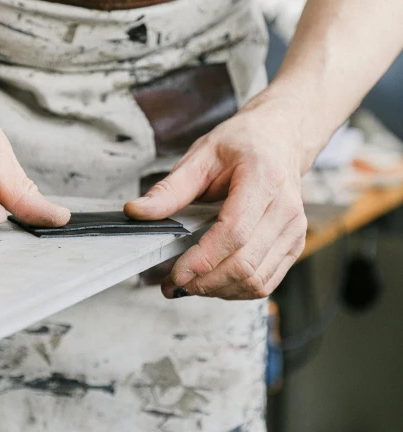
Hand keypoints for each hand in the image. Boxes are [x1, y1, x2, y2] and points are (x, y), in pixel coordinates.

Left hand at [125, 98, 307, 299]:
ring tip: (190, 284)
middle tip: (173, 283)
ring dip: (218, 290)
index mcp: (263, 180)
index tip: (176, 273)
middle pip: (245, 263)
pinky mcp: (294, 246)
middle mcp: (285, 209)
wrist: (279, 141)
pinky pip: (265, 282)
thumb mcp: (200, 157)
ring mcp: (295, 230)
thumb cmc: (242, 146)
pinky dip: (236, 290)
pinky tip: (213, 281)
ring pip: (256, 280)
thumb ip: (169, 189)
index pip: (234, 232)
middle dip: (205, 282)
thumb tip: (135, 212)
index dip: (203, 260)